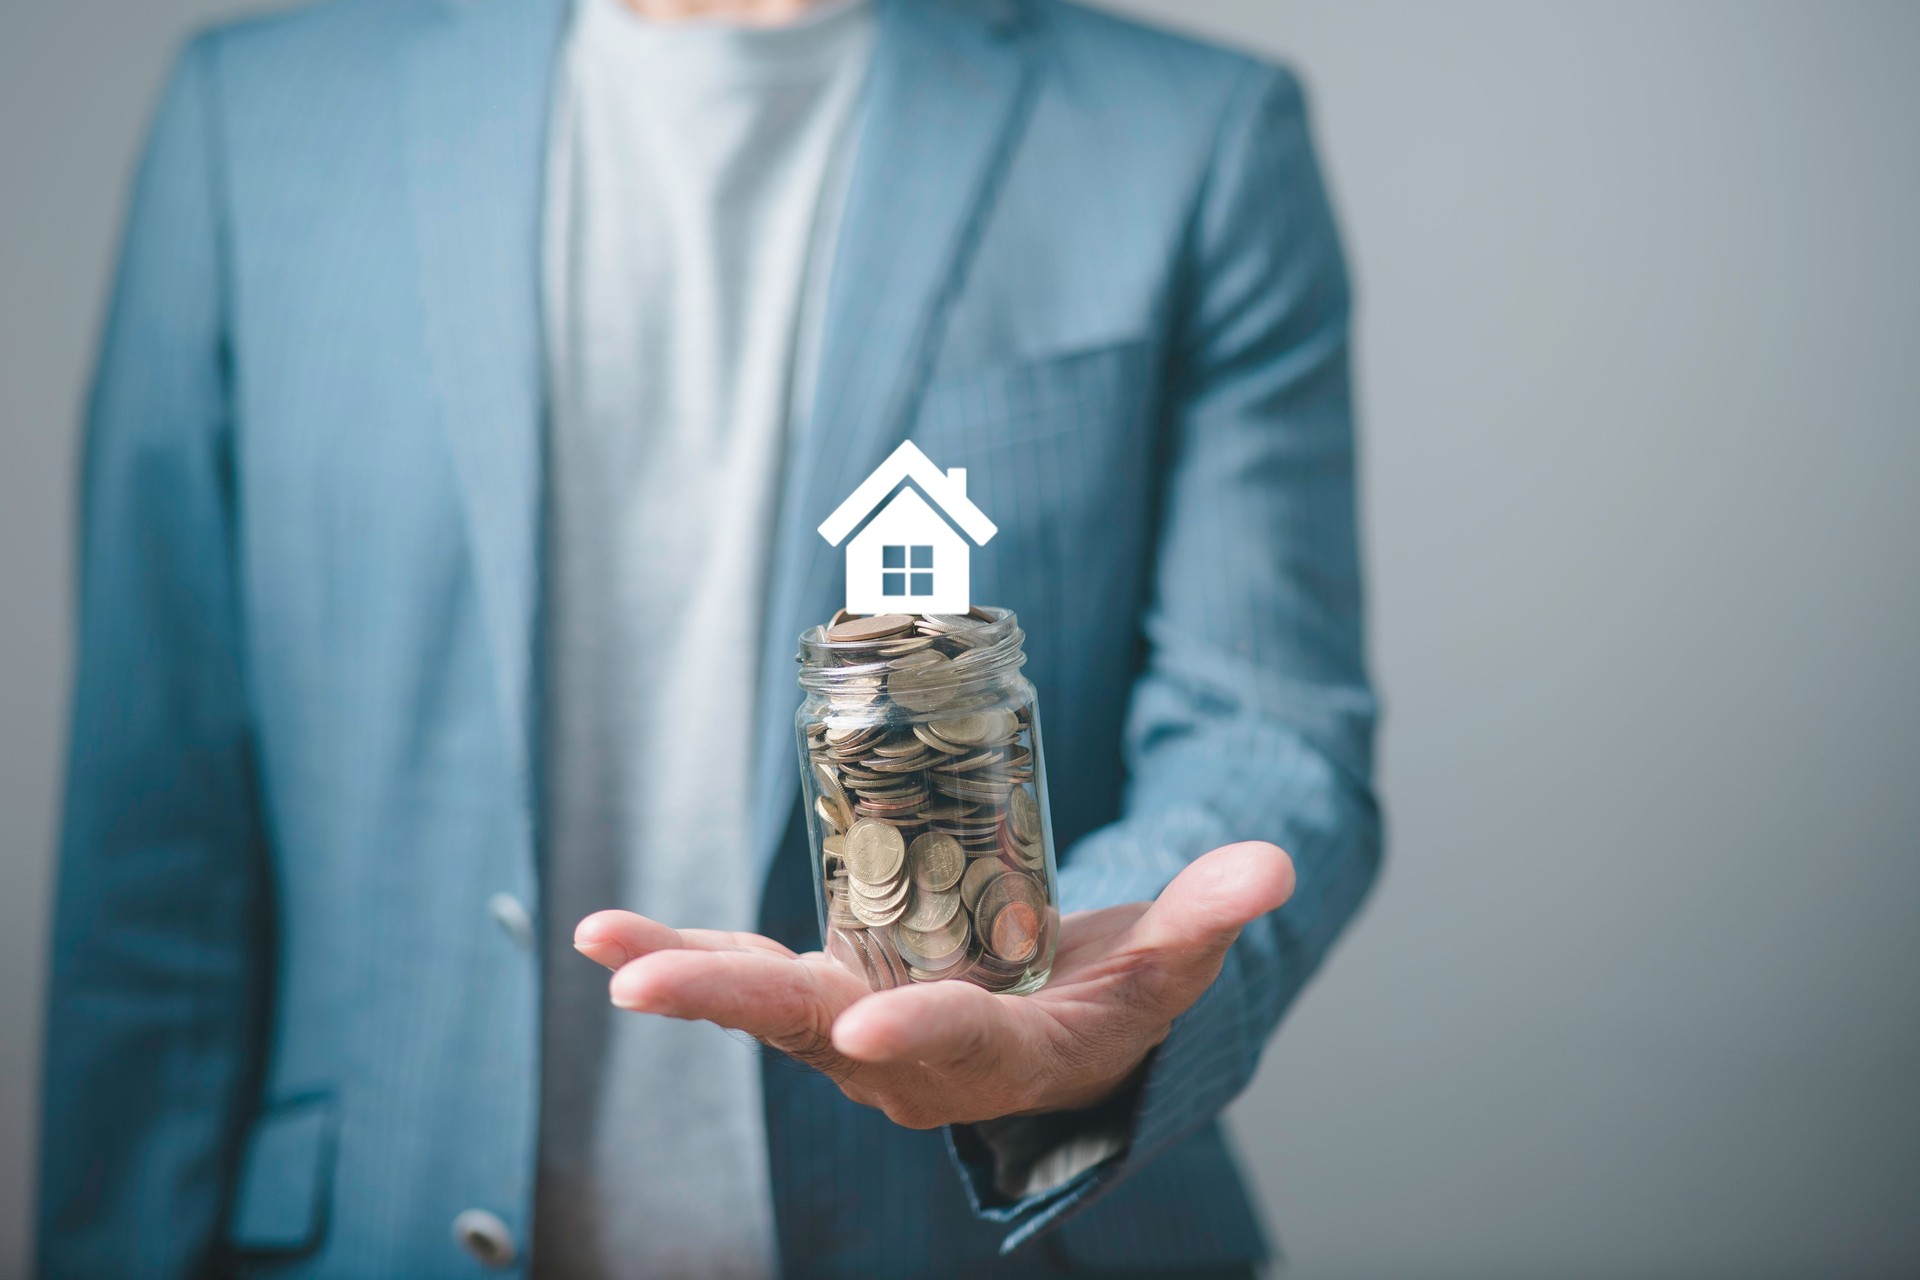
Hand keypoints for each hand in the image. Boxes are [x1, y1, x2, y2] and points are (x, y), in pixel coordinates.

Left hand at [574, 841, 1293, 1128]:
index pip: (959, 1051)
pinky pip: (748, 971)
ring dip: (682, 972)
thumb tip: (1272, 865)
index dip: (921, 1037)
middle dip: (732, 1003)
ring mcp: (852, 1028)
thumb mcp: (1172, 960)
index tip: (873, 1028)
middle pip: (816, 1032)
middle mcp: (908, 1059)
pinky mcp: (821, 988)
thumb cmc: (1115, 994)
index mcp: (1003, 1057)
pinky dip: (686, 950)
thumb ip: (1211, 914)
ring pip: (762, 1003)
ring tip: (601, 942)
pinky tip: (607, 932)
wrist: (1050, 1029)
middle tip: (642, 983)